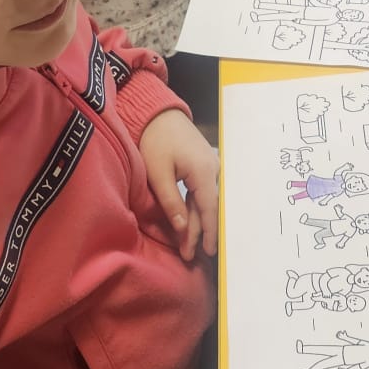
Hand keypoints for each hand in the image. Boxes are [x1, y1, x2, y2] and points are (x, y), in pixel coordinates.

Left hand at [139, 108, 219, 258]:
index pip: (209, 209)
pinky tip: (191, 222)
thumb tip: (182, 228)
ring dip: (196, 222)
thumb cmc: (155, 140)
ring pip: (204, 201)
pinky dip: (195, 208)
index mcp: (204, 171)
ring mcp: (209, 166)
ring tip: (189, 245)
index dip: (208, 232)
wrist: (157, 112)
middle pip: (208, 207)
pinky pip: (201, 192)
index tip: (207, 252)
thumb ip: (171, 201)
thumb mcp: (158, 173)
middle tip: (190, 256)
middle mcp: (213, 169)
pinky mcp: (202, 165)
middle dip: (199, 232)